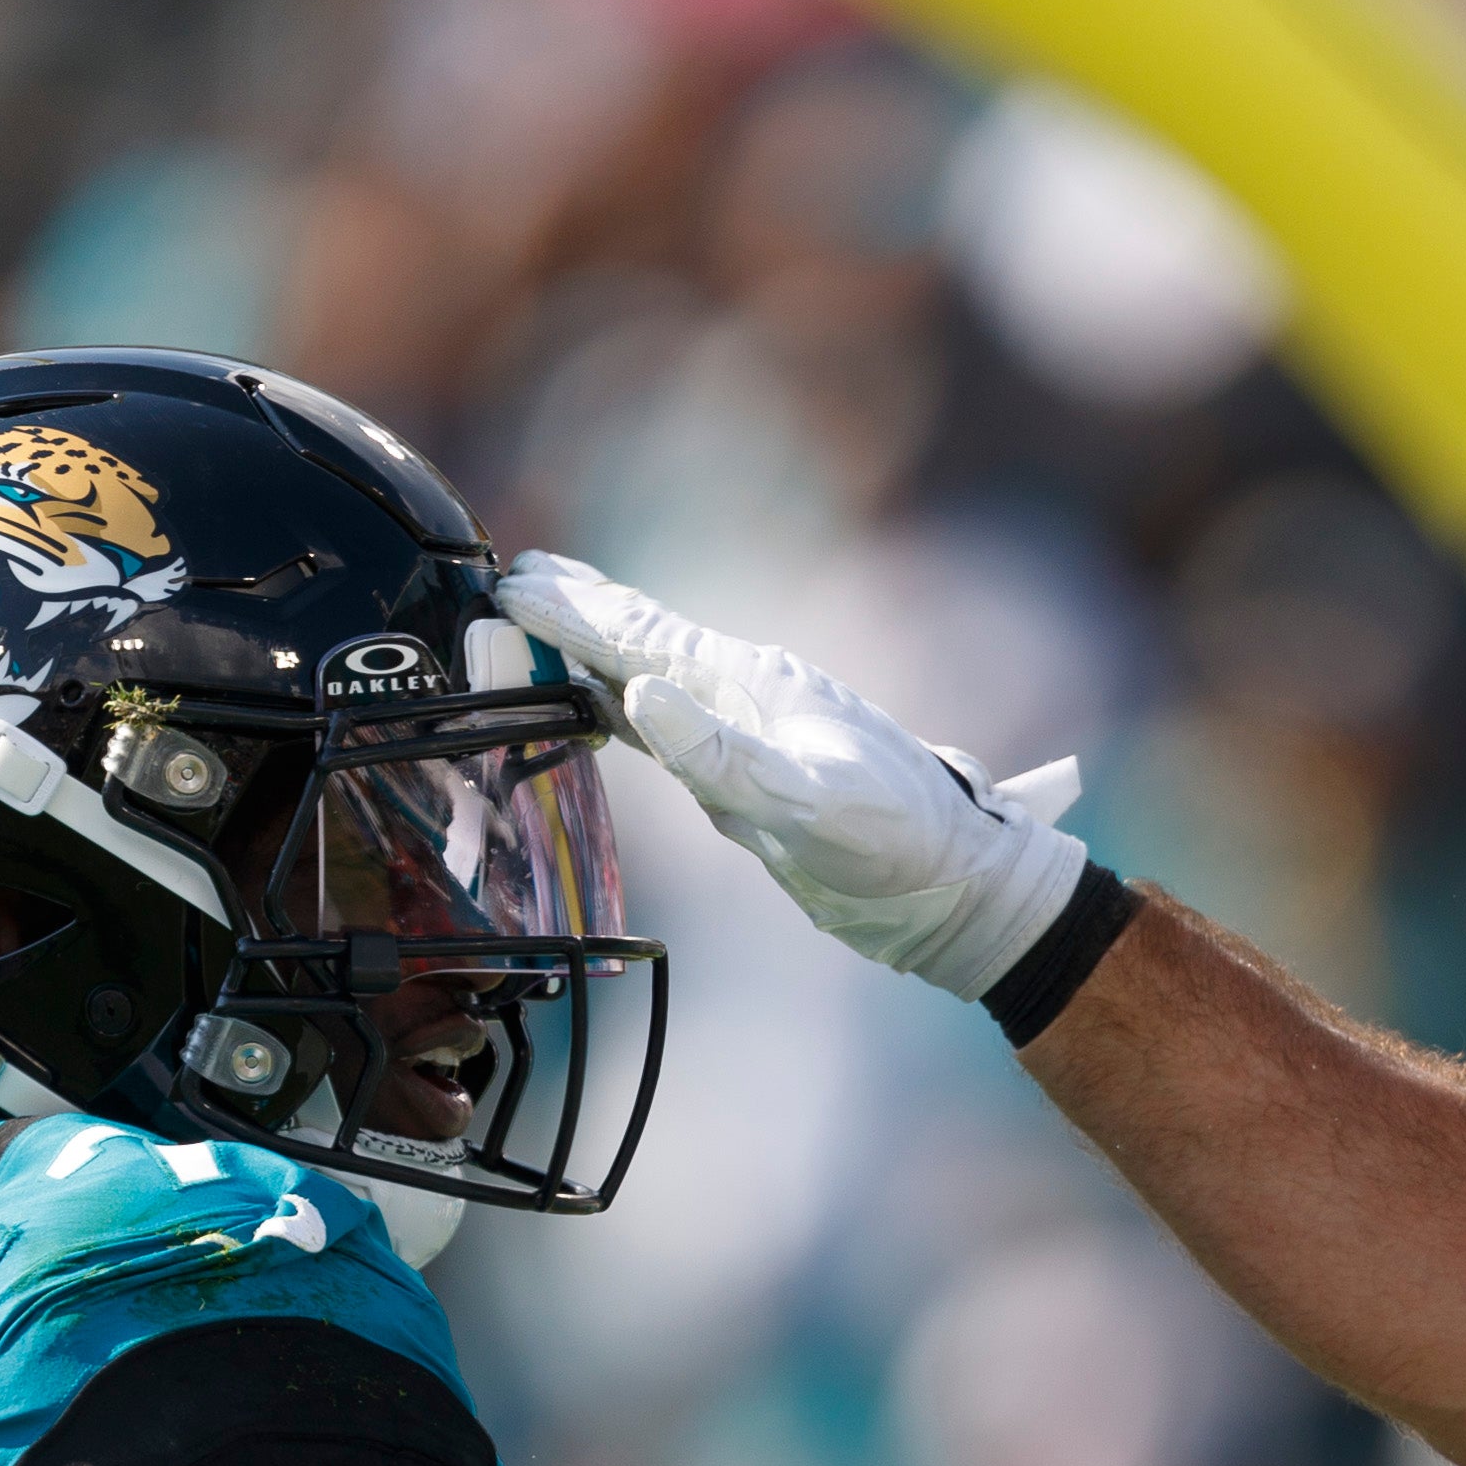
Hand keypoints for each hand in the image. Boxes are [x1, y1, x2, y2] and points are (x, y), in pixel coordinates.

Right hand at [490, 554, 1089, 998]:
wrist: (953, 887)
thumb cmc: (894, 843)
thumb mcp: (808, 803)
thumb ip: (722, 754)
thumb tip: (640, 695)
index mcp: (751, 684)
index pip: (644, 636)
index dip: (574, 611)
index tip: (513, 582)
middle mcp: (744, 697)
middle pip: (644, 640)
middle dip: (578, 611)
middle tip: (511, 579)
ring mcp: (748, 734)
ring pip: (653, 678)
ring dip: (596, 654)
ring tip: (545, 628)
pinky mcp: (752, 778)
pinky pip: (671, 731)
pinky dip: (625, 710)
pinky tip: (609, 708)